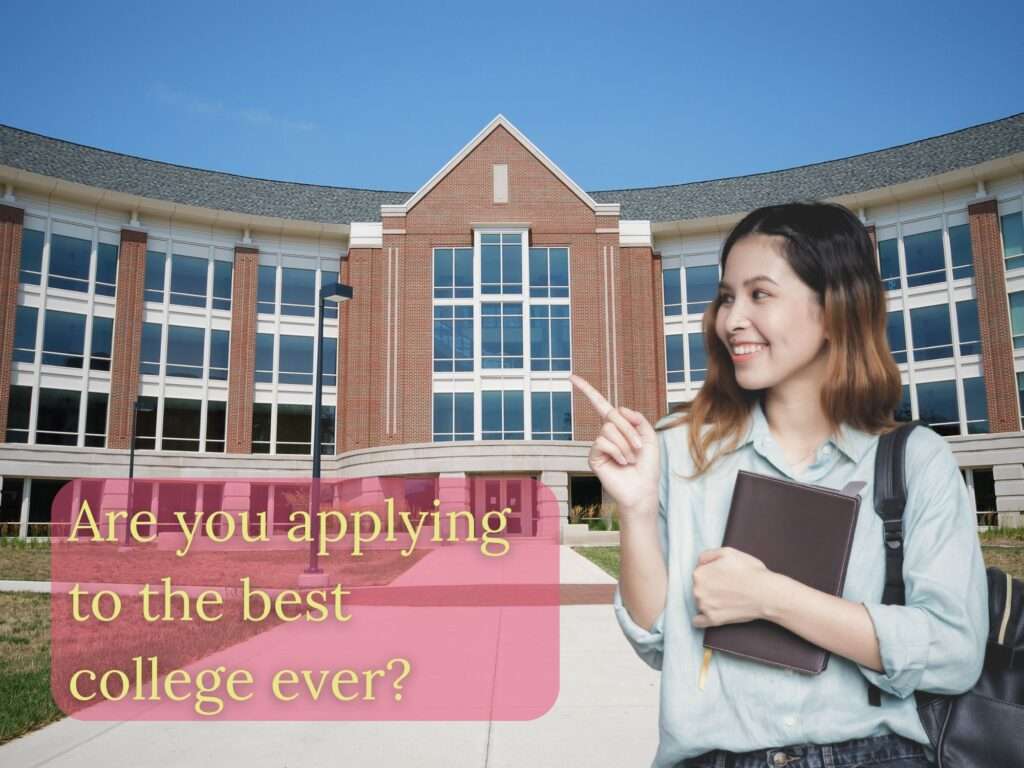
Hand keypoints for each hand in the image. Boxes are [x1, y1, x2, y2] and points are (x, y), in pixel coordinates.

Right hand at [569, 373, 658, 519]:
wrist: (643, 489)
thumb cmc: (647, 466)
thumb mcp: (649, 437)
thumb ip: (637, 418)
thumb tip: (618, 409)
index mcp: (618, 426)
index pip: (600, 404)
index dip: (586, 390)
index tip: (571, 377)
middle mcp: (606, 433)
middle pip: (613, 415)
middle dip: (630, 431)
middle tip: (638, 448)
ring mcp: (598, 445)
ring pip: (609, 429)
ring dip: (625, 444)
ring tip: (630, 459)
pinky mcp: (593, 457)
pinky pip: (603, 442)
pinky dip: (617, 451)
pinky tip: (622, 463)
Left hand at [691, 547, 772, 627]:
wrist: (766, 593)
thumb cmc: (750, 571)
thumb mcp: (728, 552)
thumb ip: (707, 555)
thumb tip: (699, 562)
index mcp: (699, 573)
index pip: (700, 572)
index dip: (712, 572)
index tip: (723, 574)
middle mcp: (697, 590)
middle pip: (699, 587)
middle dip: (709, 586)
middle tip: (727, 586)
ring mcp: (704, 606)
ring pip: (700, 602)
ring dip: (709, 600)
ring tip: (728, 597)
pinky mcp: (713, 620)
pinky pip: (698, 622)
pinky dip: (702, 618)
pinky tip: (709, 614)